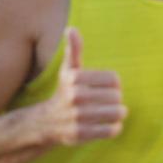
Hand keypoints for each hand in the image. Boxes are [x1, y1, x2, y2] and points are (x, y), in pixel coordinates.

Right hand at [43, 28, 126, 145]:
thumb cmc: (64, 93)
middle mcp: (74, 96)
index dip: (112, 85)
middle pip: (117, 97)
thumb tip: (71, 28)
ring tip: (107, 114)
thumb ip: (73, 50)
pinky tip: (103, 125)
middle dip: (114, 101)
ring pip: (117, 113)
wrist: (45, 122)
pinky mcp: (80, 134)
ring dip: (116, 115)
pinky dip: (112, 128)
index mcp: (74, 78)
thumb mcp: (68, 71)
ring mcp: (76, 116)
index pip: (114, 80)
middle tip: (103, 103)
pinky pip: (112, 130)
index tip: (102, 88)